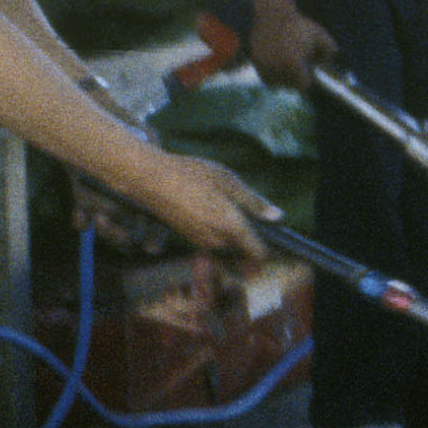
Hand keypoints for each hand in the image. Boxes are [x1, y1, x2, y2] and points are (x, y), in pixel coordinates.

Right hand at [123, 150, 277, 265]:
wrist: (150, 180)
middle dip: (246, 236)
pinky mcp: (188, 238)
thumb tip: (277, 216)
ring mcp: (200, 242)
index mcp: (231, 227)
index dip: (268, 249)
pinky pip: (210, 239)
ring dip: (229, 232)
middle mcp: (217, 241)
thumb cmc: (191, 174)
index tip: (273, 239)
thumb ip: (253, 202)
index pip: (258, 253)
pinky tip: (206, 206)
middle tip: (242, 209)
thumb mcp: (228, 181)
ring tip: (220, 203)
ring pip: (225, 244)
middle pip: (242, 248)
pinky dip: (213, 229)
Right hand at [249, 0, 325, 87]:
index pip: (303, 86)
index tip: (309, 73)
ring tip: (287, 66)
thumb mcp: (320, 35)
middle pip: (289, 86)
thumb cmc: (299, 24)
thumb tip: (329, 63)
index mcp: (293, 65)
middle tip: (297, 67)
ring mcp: (265, 65)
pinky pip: (265, 76)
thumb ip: (330, 50)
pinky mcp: (255, 60)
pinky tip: (277, 65)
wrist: (274, 12)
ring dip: (282, 78)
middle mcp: (277, 68)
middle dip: (294, 78)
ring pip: (276, 83)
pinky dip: (271, 74)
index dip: (308, 79)